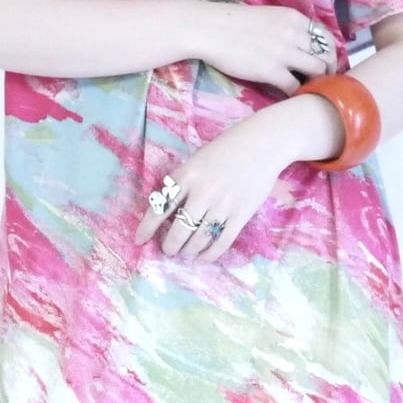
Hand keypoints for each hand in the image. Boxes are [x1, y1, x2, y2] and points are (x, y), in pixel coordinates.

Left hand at [136, 115, 294, 262]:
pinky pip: (221, 242)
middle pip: (179, 231)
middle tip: (168, 250)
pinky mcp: (241, 215)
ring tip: (185, 253)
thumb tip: (168, 212)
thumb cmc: (226, 150)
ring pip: (198, 240)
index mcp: (186, 176)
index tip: (140, 240)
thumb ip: (182, 183)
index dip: (147, 228)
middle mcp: (202, 193)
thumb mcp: (196, 161)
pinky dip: (210, 254)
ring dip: (188, 251)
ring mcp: (223, 205)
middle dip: (170, 246)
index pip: (160, 208)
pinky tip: (203, 257)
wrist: (262, 144)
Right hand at [198, 4, 338, 93]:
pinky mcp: (272, 71)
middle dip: (329, 71)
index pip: (325, 36)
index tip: (327, 63)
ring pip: (317, 71)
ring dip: (317, 83)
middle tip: (324, 82)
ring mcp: (284, 53)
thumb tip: (296, 45)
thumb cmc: (231, 23)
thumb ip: (286, 28)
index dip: (330, 52)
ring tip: (310, 91)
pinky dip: (298, 94)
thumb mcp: (268, 17)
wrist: (210, 29)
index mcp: (293, 18)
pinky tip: (293, 98)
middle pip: (326, 55)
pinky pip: (296, 87)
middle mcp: (294, 34)